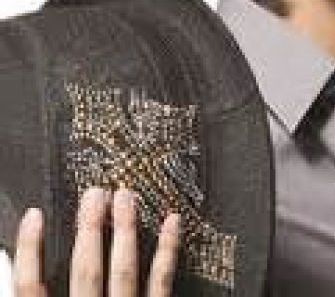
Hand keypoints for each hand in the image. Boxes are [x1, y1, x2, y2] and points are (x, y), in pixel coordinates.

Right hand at [13, 187, 180, 295]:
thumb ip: (36, 293)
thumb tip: (10, 260)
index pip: (31, 289)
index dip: (30, 250)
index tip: (35, 214)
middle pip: (86, 271)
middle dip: (90, 228)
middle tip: (94, 193)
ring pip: (124, 270)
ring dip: (124, 229)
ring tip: (125, 195)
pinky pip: (162, 283)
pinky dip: (168, 250)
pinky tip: (173, 220)